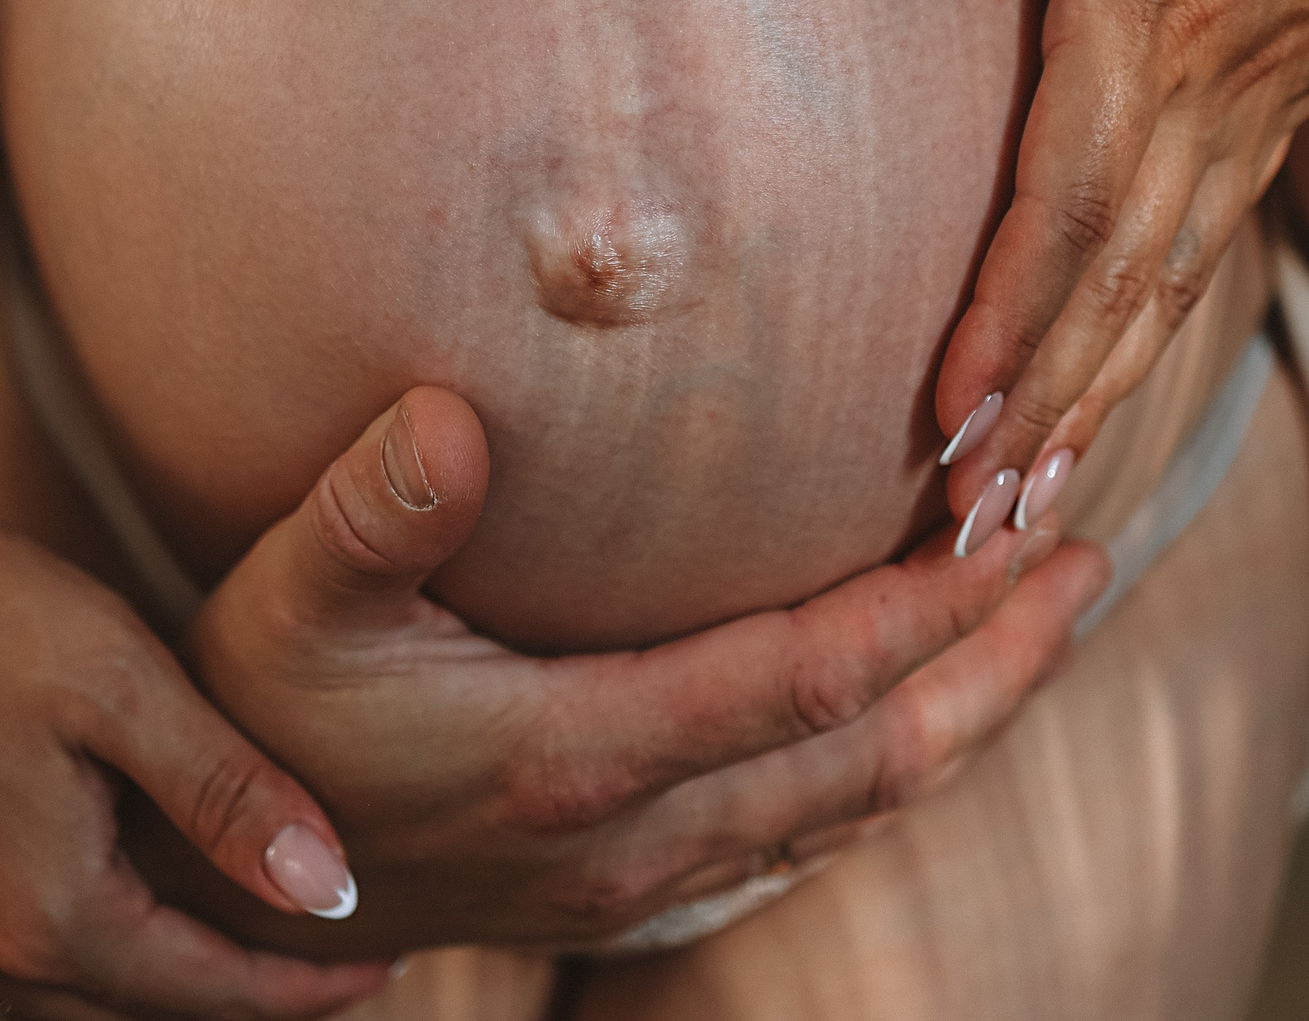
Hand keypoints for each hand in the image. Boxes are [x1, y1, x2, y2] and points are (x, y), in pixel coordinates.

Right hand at [0, 10, 383, 1017]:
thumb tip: (333, 895)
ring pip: (53, 1000)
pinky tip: (99, 903)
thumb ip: (229, 797)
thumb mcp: (126, 685)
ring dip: (144, 980)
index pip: (206, 992)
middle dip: (230, 995)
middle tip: (317, 956)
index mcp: (43, 914)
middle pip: (132, 1013)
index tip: (381, 960)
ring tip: (223, 936)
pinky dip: (61, 954)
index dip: (303, 985)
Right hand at [165, 387, 1109, 955]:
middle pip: (871, 758)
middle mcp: (636, 833)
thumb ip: (368, 515)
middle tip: (1086, 567)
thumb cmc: (258, 724)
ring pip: (853, 810)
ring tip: (1046, 628)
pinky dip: (891, 774)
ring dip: (965, 719)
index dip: (928, 613)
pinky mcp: (633, 891)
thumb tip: (452, 417)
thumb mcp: (281, 608)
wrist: (222, 884)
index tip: (1022, 537)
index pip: (804, 682)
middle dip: (995, 664)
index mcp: (576, 755)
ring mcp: (643, 878)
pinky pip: (804, 840)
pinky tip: (927, 726)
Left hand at [878, 0, 1308, 489]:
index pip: (1073, 196)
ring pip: (1162, 299)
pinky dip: (1144, 357)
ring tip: (1021, 515)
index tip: (952, 416)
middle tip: (965, 528)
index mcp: (1161, 12)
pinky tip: (1099, 417)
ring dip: (1088, 411)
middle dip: (1038, 412)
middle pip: (1113, 284)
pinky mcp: (1271, 137)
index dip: (1010, 313)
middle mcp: (1208, 99)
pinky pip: (1198, 269)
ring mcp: (1250, 130)